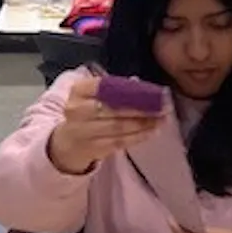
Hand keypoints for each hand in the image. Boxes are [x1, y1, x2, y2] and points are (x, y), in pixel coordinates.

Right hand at [47, 75, 162, 174]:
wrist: (69, 141)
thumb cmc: (88, 113)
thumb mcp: (95, 96)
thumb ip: (116, 89)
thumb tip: (140, 85)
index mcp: (78, 91)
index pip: (104, 87)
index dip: (129, 90)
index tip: (152, 93)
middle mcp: (76, 110)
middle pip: (113, 109)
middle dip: (141, 109)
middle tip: (162, 108)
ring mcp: (83, 131)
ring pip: (118, 127)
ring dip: (143, 124)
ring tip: (160, 120)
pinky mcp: (93, 147)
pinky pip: (119, 142)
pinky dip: (138, 137)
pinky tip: (151, 132)